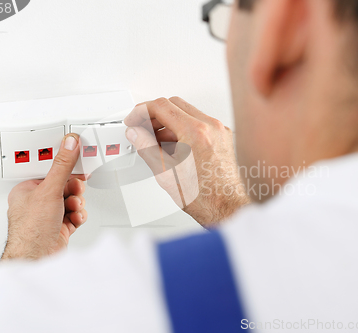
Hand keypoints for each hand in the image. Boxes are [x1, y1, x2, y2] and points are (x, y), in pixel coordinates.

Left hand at [1, 134, 87, 260]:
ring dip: (77, 204)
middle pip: (64, 186)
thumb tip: (69, 145)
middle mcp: (36, 203)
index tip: (77, 161)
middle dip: (74, 189)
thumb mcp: (49, 190)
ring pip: (72, 201)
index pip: (49, 171)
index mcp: (27, 190)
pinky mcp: (59, 227)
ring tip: (73, 208)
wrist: (37, 258)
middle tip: (76, 189)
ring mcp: (49, 216)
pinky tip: (75, 218)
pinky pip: (75, 215)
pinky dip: (78, 216)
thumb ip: (62, 166)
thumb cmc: (30, 229)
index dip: (64, 167)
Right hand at [124, 97, 249, 227]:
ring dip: (168, 122)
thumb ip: (146, 147)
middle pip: (175, 105)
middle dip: (154, 115)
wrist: (224, 208)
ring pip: (187, 113)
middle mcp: (211, 127)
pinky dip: (183, 129)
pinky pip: (199, 123)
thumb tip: (136, 133)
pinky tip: (172, 145)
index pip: (162, 106)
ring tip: (154, 141)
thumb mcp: (165, 172)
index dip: (141, 111)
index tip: (134, 119)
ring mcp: (219, 131)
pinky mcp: (222, 138)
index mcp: (196, 132)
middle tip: (141, 127)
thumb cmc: (202, 196)